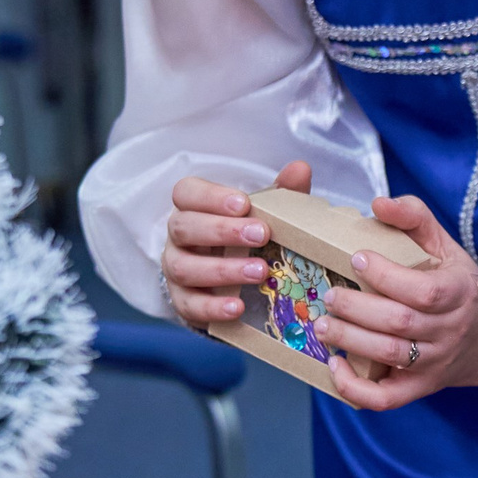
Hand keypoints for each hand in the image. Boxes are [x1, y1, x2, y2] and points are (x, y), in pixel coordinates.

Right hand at [161, 159, 313, 331]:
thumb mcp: (263, 212)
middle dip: (222, 231)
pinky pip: (189, 305)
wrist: (231, 278)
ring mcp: (176, 269)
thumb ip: (279, 193)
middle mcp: (178, 236)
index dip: (211, 197)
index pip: (186, 193)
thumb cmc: (245, 236)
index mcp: (193, 207)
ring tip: (260, 272)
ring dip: (223, 270)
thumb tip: (301, 169)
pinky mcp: (182, 301)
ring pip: (184, 267)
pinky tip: (238, 307)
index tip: (244, 203)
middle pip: (184, 227)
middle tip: (260, 235)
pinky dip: (213, 308)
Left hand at [314, 196, 477, 413]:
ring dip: (351, 340)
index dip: (387, 276)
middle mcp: (449, 331)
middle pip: (400, 324)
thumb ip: (415, 218)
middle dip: (358, 309)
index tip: (356, 258)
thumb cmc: (458, 286)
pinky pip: (387, 398)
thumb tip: (378, 203)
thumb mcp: (445, 246)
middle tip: (329, 295)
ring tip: (321, 324)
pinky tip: (334, 366)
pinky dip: (356, 388)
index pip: (424, 290)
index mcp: (458, 293)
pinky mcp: (420, 387)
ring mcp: (434, 363)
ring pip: (391, 356)